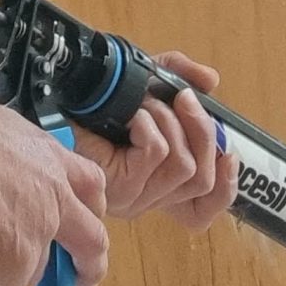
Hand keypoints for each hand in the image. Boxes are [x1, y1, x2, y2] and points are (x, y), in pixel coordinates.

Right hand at [0, 100, 108, 285]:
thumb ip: (7, 155)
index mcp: (52, 159)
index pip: (90, 186)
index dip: (88, 209)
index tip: (80, 222)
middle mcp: (56, 198)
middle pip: (92, 241)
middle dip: (90, 267)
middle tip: (79, 281)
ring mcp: (40, 233)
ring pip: (37, 271)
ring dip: (10, 276)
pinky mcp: (16, 261)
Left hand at [72, 53, 241, 230]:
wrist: (56, 101)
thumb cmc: (97, 97)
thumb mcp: (147, 79)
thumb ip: (180, 76)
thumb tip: (212, 81)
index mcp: (158, 183)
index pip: (203, 210)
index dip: (226, 187)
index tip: (229, 154)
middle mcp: (149, 197)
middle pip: (202, 179)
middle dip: (201, 131)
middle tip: (184, 98)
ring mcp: (134, 197)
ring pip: (183, 165)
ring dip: (170, 124)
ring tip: (147, 104)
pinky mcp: (119, 185)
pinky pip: (156, 153)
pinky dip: (150, 125)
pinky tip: (132, 116)